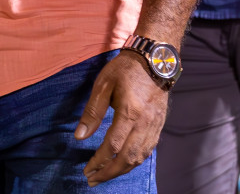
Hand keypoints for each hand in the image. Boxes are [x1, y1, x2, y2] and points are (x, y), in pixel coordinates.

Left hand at [74, 53, 167, 185]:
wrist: (154, 60)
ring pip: (140, 157)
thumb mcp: (102, 85)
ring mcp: (155, 126)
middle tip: (92, 179)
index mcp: (129, 113)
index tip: (86, 169)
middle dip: (109, 172)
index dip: (99, 161)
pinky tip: (124, 164)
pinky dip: (135, 161)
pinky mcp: (159, 125)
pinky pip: (148, 150)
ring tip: (105, 175)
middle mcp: (145, 123)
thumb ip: (92, 112)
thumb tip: (79, 136)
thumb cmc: (124, 69)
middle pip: (127, 158)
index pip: (112, 146)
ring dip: (122, 170)